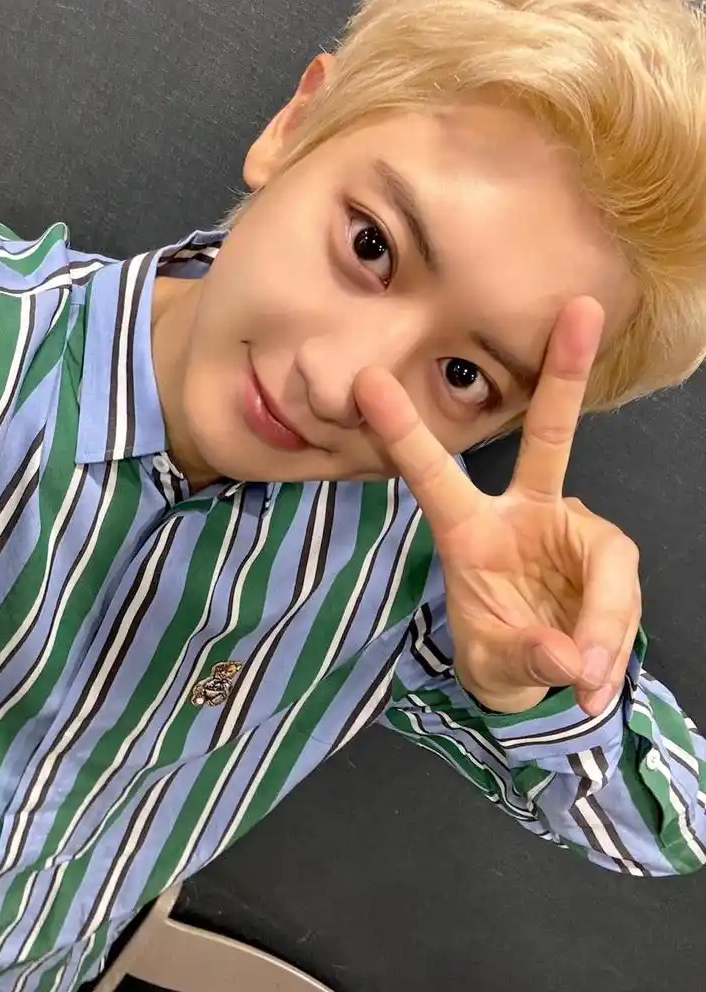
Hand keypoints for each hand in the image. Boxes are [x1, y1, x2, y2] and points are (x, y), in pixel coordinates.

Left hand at [354, 298, 640, 715]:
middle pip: (550, 437)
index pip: (434, 474)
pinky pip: (623, 592)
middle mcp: (525, 513)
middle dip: (564, 374)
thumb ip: (526, 659)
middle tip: (582, 309)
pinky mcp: (607, 555)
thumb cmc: (498, 652)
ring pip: (607, 558)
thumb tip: (571, 659)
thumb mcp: (496, 664)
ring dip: (602, 622)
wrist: (539, 678)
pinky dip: (614, 638)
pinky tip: (594, 679)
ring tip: (584, 682)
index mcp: (469, 530)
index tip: (368, 380)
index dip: (404, 429)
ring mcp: (571, 529)